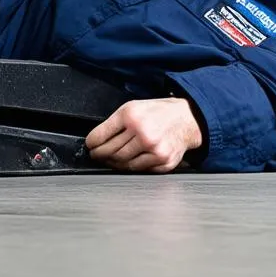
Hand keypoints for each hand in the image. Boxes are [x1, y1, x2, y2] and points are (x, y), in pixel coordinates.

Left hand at [85, 97, 203, 172]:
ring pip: (123, 163)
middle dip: (99, 154)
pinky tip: (125, 163)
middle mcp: (142, 132)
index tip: (89, 145)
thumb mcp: (134, 106)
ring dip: (112, 163)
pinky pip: (139, 169)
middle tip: (96, 155)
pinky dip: (129, 168)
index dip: (92, 143)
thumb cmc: (158, 112)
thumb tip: (97, 138)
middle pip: (110, 151)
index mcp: (131, 115)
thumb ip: (116, 121)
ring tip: (109, 160)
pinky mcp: (162, 161)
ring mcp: (153, 149)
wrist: (186, 119)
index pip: (102, 135)